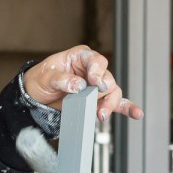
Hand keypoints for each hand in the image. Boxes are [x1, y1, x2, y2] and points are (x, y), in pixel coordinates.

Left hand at [22, 45, 144, 121]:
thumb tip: (78, 85)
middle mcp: (92, 70)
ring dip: (111, 104)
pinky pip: (116, 103)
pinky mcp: (97, 101)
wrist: (37, 95)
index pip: (97, 61)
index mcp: (81, 57)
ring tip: (101, 115)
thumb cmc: (42, 79)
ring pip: (112, 92)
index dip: (97, 71)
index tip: (94, 82)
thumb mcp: (47, 76)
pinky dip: (126, 108)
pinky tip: (136, 114)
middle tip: (97, 104)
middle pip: (107, 79)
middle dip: (104, 92)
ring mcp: (96, 86)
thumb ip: (62, 79)